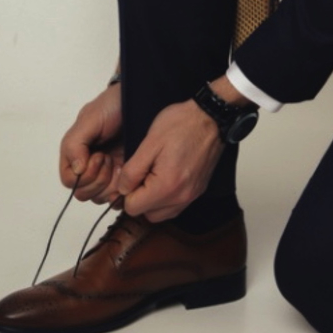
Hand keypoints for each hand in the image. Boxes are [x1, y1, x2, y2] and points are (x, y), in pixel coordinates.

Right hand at [59, 81, 124, 203]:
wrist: (140, 101)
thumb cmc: (112, 107)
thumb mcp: (90, 119)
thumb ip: (75, 143)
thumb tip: (76, 170)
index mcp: (75, 155)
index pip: (70, 181)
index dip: (83, 175)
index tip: (98, 155)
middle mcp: (88, 167)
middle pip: (84, 193)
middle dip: (98, 180)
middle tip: (109, 158)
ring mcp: (107, 175)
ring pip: (100, 198)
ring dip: (111, 185)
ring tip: (120, 163)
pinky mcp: (124, 179)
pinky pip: (118, 199)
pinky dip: (124, 192)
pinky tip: (130, 174)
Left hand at [113, 98, 223, 222]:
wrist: (209, 118)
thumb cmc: (180, 125)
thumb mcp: (148, 144)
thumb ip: (132, 171)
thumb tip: (122, 189)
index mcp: (167, 186)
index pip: (133, 208)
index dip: (125, 192)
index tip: (129, 175)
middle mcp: (182, 197)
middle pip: (148, 214)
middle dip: (138, 198)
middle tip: (139, 173)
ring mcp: (192, 196)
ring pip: (162, 213)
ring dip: (152, 199)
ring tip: (151, 174)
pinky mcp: (197, 190)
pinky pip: (176, 205)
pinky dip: (165, 197)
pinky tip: (163, 176)